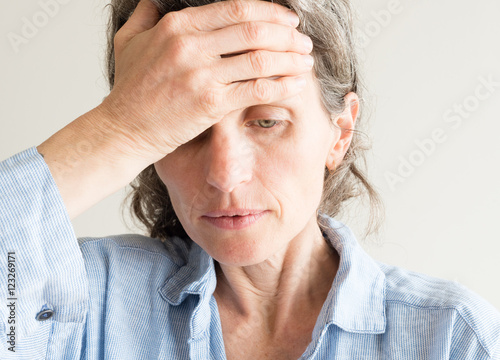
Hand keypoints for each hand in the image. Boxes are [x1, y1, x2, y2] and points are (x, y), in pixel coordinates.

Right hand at [98, 0, 313, 165]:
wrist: (123, 129)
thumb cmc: (129, 89)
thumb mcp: (129, 42)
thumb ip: (145, 16)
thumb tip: (155, 0)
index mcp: (176, 25)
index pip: (235, 9)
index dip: (269, 11)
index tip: (287, 20)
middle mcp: (191, 45)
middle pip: (254, 30)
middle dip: (286, 34)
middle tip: (303, 41)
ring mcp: (201, 74)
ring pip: (260, 58)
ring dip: (290, 58)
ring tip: (306, 61)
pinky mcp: (211, 103)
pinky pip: (257, 89)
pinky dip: (282, 85)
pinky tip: (296, 85)